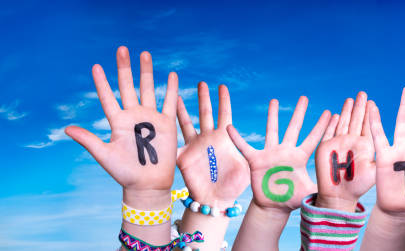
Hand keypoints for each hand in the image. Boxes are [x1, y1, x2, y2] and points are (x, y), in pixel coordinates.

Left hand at [65, 46, 177, 200]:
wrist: (148, 184)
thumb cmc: (124, 172)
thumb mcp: (104, 155)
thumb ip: (88, 139)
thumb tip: (67, 128)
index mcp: (118, 122)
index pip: (108, 97)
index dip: (102, 83)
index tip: (96, 66)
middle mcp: (133, 116)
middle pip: (128, 86)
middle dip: (125, 68)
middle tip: (122, 49)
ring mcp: (150, 118)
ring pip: (149, 89)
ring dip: (147, 72)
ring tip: (145, 54)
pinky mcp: (167, 124)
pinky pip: (170, 103)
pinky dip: (172, 89)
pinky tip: (172, 75)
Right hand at [176, 82, 248, 208]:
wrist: (215, 200)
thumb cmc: (233, 185)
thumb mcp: (244, 165)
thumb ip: (243, 150)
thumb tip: (242, 135)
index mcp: (224, 138)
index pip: (224, 114)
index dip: (223, 100)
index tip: (222, 86)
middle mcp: (209, 138)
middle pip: (205, 113)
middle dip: (203, 98)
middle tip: (202, 82)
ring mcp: (195, 146)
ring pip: (187, 122)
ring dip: (183, 109)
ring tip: (178, 95)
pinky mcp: (183, 156)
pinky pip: (173, 142)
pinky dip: (167, 132)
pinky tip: (160, 121)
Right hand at [227, 97, 330, 211]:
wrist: (273, 206)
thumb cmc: (291, 199)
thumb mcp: (307, 193)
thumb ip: (319, 189)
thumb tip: (335, 191)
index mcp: (299, 158)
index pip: (313, 139)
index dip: (322, 127)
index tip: (331, 113)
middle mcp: (286, 151)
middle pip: (294, 128)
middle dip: (299, 113)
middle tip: (304, 98)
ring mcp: (271, 154)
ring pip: (272, 131)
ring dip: (272, 116)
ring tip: (274, 100)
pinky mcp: (256, 160)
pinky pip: (244, 147)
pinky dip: (237, 138)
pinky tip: (229, 127)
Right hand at [314, 92, 375, 211]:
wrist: (339, 195)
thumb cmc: (358, 186)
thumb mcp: (374, 170)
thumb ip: (380, 156)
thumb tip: (394, 147)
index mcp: (364, 146)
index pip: (367, 125)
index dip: (369, 113)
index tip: (372, 101)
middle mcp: (351, 142)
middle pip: (355, 120)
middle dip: (358, 107)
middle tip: (362, 93)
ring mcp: (338, 144)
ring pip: (342, 123)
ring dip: (345, 111)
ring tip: (350, 99)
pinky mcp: (325, 148)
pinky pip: (328, 132)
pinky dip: (330, 123)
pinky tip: (332, 114)